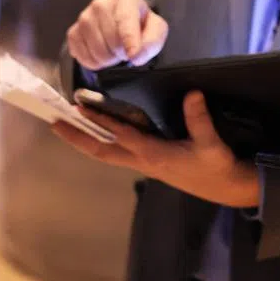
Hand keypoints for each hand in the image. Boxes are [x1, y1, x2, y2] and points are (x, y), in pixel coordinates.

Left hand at [52, 90, 258, 207]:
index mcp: (153, 154)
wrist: (224, 187)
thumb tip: (192, 93)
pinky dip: (103, 142)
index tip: (81, 107)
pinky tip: (101, 134)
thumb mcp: (210, 143)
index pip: (120, 135)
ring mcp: (144, 164)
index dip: (100, 121)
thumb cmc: (215, 166)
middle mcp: (142, 161)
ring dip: (86, 140)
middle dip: (77, 137)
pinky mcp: (150, 164)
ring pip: (107, 153)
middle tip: (55, 123)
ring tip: (70, 126)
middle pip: (101, 151)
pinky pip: (117, 153)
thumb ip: (199, 119)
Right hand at [66, 0, 167, 69]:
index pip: (125, 20)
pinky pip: (82, 56)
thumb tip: (136, 56)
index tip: (133, 55)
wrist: (121, 22)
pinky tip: (103, 54)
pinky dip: (94, 63)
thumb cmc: (141, 24)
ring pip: (97, 50)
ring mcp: (84, 17)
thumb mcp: (156, 28)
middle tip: (127, 50)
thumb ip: (152, 40)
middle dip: (123, 52)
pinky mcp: (73, 32)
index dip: (130, 40)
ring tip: (116, 51)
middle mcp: (101, 3)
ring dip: (109, 59)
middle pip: (112, 39)